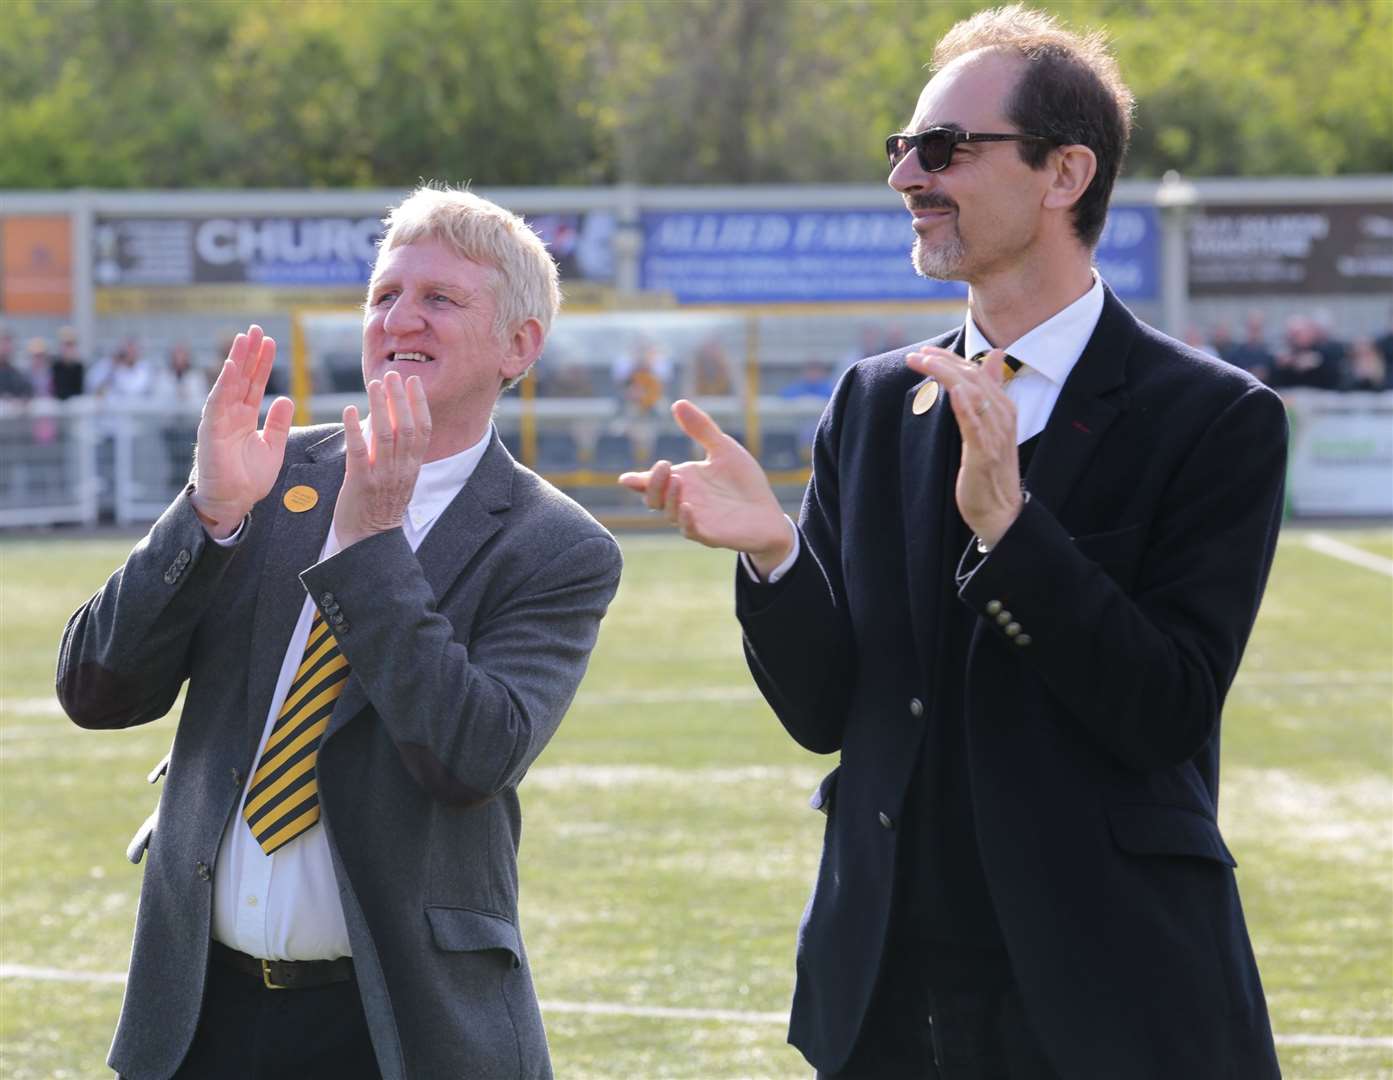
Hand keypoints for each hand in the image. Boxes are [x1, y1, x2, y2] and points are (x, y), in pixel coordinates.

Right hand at [191, 326, 293, 537]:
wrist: (233, 502)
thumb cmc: (248, 478)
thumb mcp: (272, 446)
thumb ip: (278, 423)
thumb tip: (286, 398)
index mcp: (245, 417)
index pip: (255, 383)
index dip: (262, 363)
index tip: (270, 342)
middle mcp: (231, 414)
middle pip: (241, 377)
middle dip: (249, 353)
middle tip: (256, 329)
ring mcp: (219, 420)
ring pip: (229, 383)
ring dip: (236, 360)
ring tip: (244, 338)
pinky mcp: (211, 430)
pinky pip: (217, 402)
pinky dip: (224, 383)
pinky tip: (231, 365)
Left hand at [333, 370, 431, 548]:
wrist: (370, 541)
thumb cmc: (381, 507)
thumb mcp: (398, 479)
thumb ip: (398, 453)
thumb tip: (392, 422)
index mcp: (412, 467)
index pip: (423, 430)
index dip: (419, 404)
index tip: (414, 382)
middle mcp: (401, 470)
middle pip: (405, 427)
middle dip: (400, 399)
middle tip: (393, 375)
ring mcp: (382, 476)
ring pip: (384, 435)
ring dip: (379, 407)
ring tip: (374, 385)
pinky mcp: (361, 483)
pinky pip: (359, 452)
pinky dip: (354, 429)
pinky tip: (348, 410)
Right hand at [618, 400, 790, 574]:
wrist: (770, 514)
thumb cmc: (744, 483)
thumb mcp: (724, 449)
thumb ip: (702, 429)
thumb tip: (678, 403)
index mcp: (683, 482)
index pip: (653, 482)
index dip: (637, 481)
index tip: (626, 478)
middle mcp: (684, 501)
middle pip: (653, 499)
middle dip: (652, 484)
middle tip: (664, 465)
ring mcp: (696, 520)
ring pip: (670, 514)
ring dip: (670, 498)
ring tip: (677, 479)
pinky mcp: (712, 535)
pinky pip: (692, 531)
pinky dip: (686, 520)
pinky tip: (688, 506)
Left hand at [905, 346, 1021, 545]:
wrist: (1001, 513)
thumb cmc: (991, 472)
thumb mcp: (991, 428)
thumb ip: (990, 393)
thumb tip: (995, 356)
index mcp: (1004, 409)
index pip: (977, 372)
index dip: (951, 359)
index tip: (924, 353)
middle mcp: (1002, 417)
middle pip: (972, 378)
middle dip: (942, 362)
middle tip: (914, 356)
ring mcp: (994, 435)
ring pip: (972, 394)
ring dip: (947, 375)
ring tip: (923, 363)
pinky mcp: (984, 454)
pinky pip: (974, 425)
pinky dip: (964, 405)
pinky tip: (952, 390)